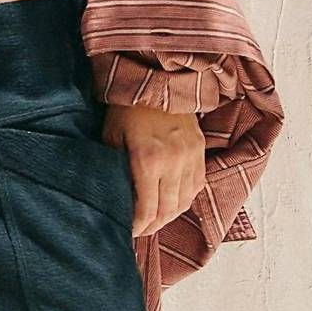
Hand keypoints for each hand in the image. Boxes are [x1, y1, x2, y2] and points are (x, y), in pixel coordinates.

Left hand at [102, 103, 206, 235]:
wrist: (157, 80)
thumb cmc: (126, 109)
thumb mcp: (111, 139)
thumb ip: (116, 170)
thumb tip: (115, 198)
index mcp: (148, 160)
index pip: (147, 209)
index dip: (139, 226)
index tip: (128, 230)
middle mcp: (174, 161)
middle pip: (167, 211)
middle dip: (153, 226)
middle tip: (140, 230)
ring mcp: (191, 156)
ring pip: (184, 202)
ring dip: (169, 216)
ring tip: (154, 220)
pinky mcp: (200, 151)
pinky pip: (196, 186)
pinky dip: (183, 199)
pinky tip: (170, 202)